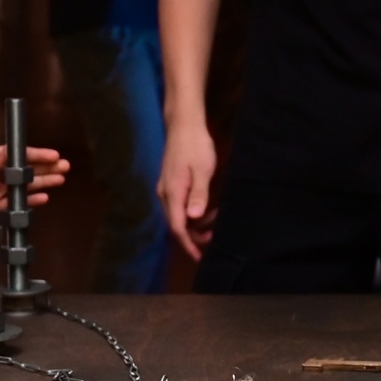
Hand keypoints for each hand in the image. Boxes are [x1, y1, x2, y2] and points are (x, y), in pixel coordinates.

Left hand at [0, 144, 70, 211]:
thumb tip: (10, 150)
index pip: (18, 155)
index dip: (38, 155)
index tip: (55, 156)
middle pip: (25, 169)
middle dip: (46, 167)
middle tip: (65, 166)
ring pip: (25, 185)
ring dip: (44, 181)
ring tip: (60, 179)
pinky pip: (17, 204)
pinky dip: (32, 201)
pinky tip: (44, 197)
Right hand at [160, 121, 219, 259]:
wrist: (183, 123)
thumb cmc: (195, 145)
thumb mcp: (202, 170)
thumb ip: (198, 194)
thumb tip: (194, 218)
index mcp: (172, 193)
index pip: (177, 226)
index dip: (188, 244)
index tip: (198, 257)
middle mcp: (165, 193)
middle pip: (176, 223)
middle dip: (193, 235)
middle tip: (214, 237)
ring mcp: (167, 187)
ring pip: (178, 214)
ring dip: (195, 222)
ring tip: (215, 220)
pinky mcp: (171, 182)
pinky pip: (180, 204)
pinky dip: (193, 210)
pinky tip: (207, 207)